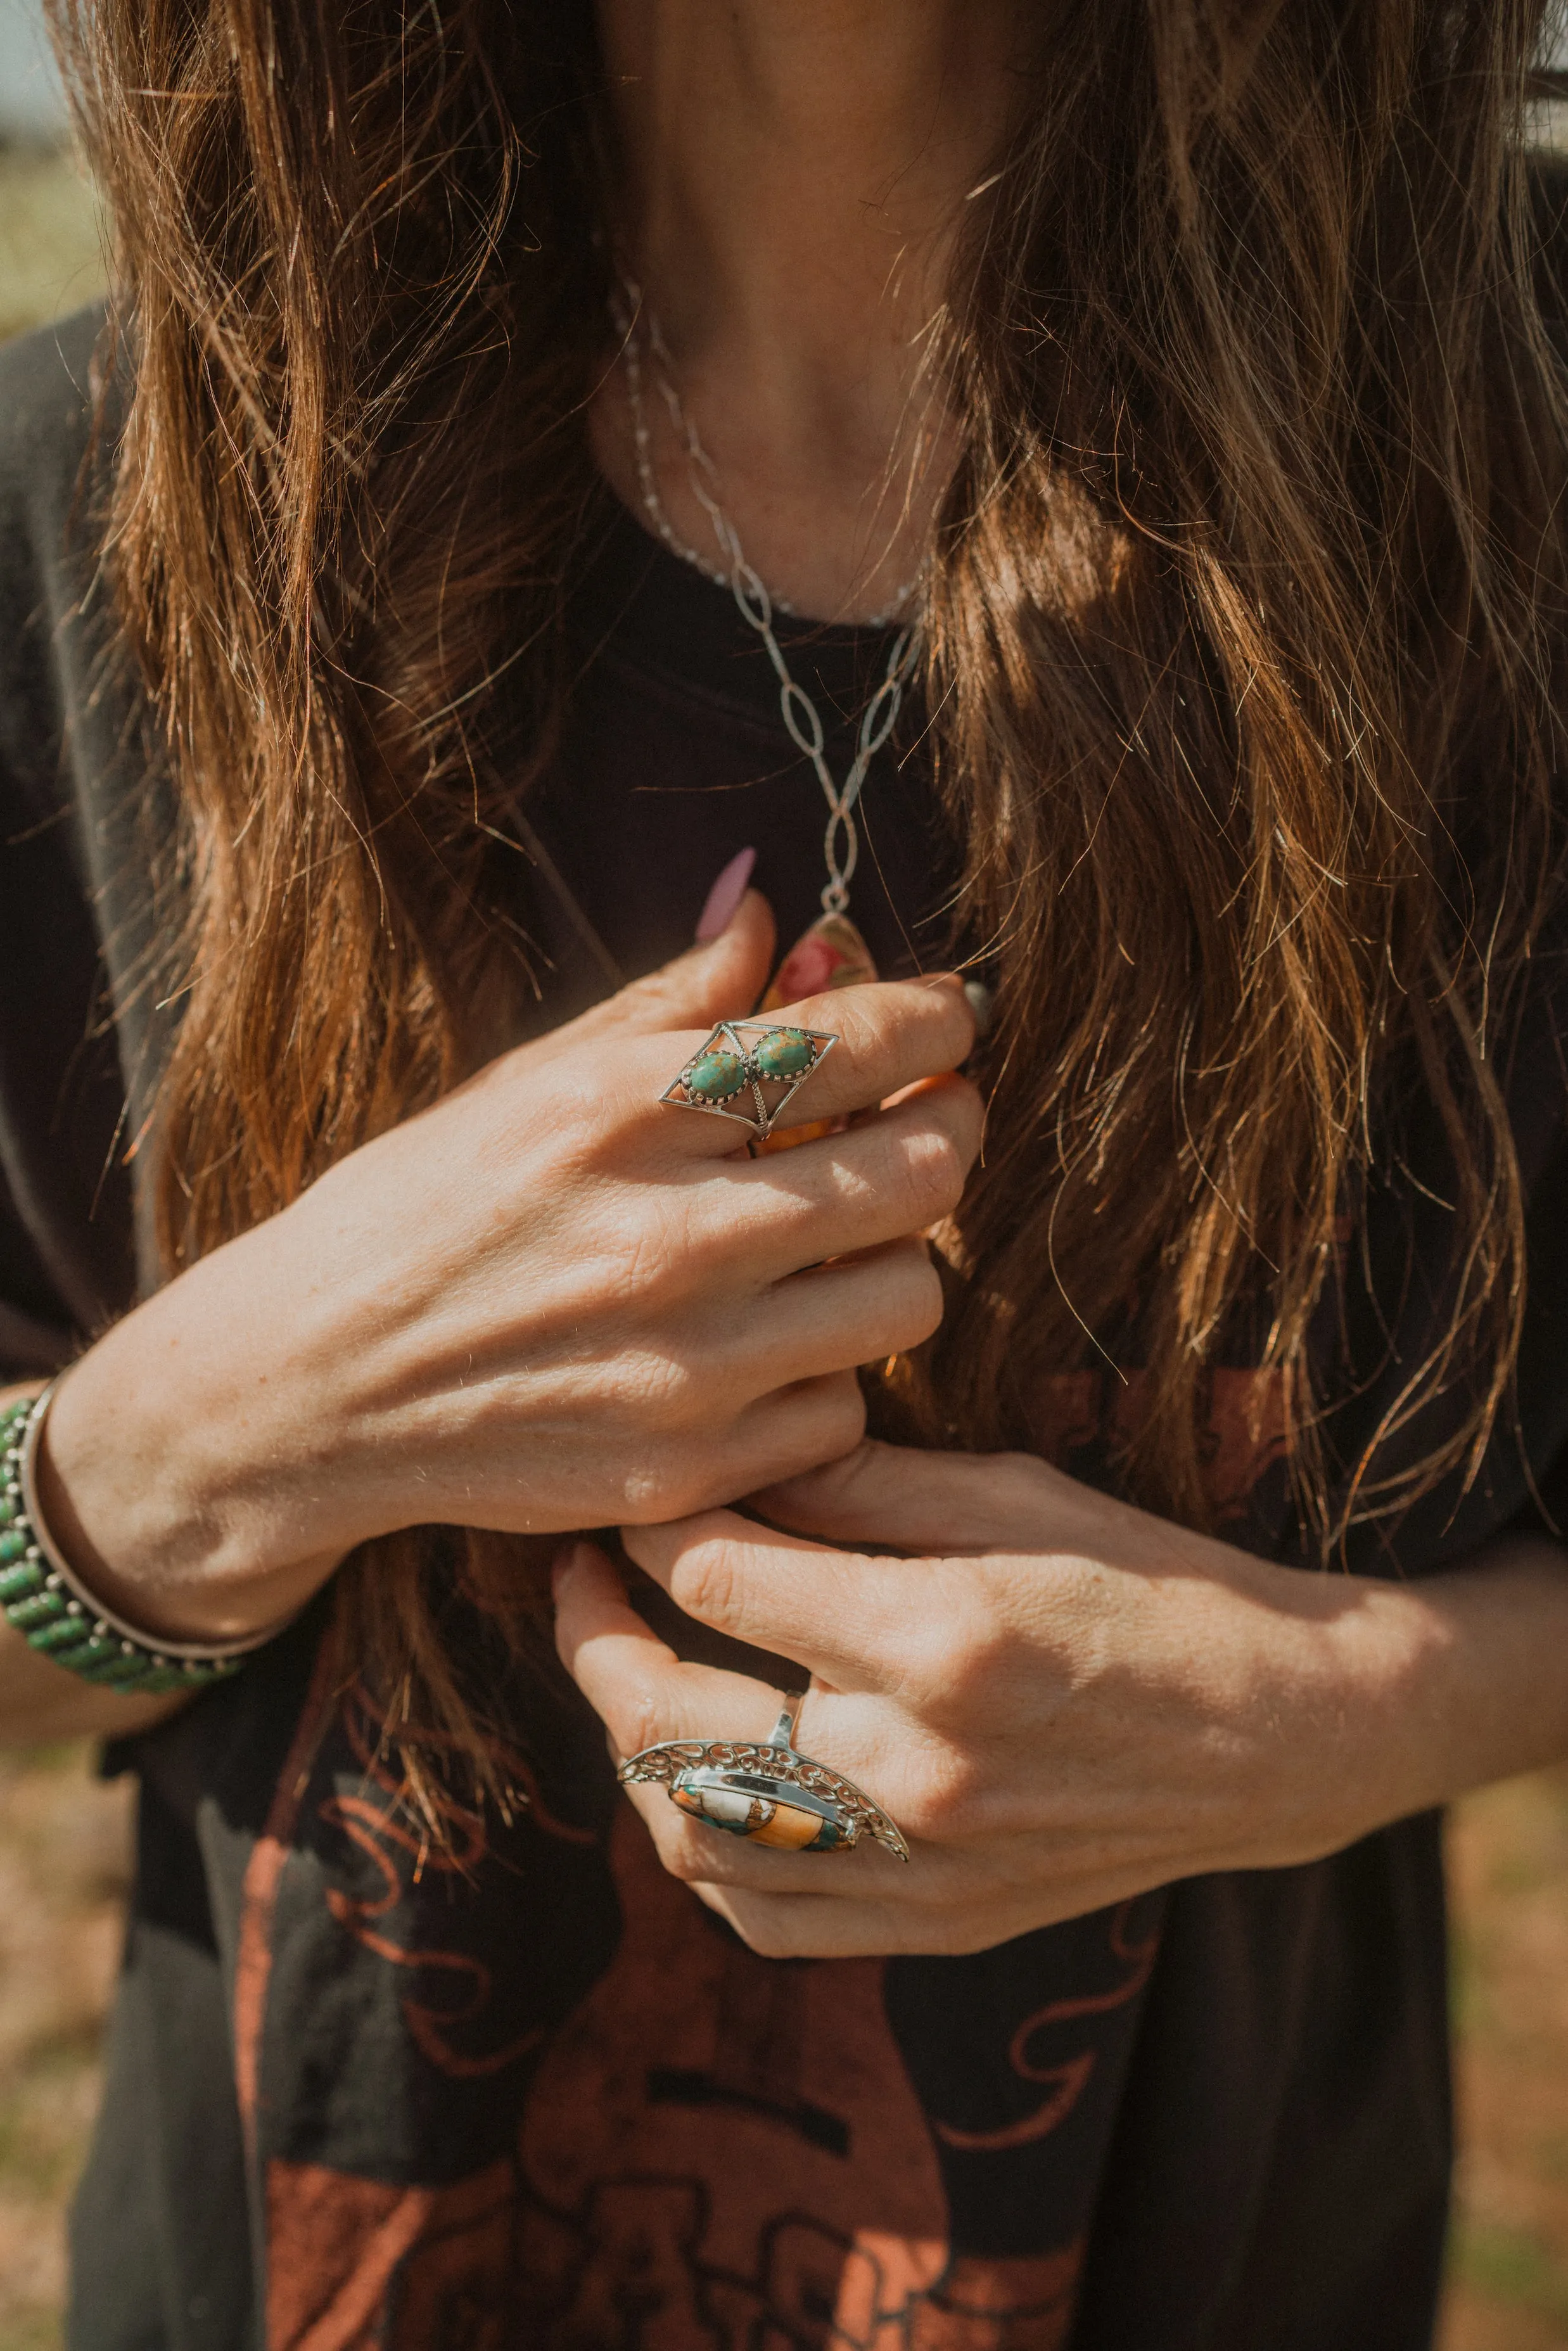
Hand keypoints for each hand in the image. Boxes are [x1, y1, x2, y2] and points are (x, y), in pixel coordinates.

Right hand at [38, 896, 978, 1643]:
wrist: (309, 1387)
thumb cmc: (419, 1214)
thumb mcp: (523, 1081)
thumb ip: (668, 1005)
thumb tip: (772, 911)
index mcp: (618, 1111)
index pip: (852, 1044)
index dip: (934, 1021)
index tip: (946, 1021)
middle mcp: (663, 1235)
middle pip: (923, 1168)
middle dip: (945, 1127)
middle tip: (925, 1120)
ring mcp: (681, 1367)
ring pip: (912, 1296)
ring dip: (897, 1259)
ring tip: (840, 1243)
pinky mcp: (684, 1469)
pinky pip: (845, 1411)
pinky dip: (826, 1374)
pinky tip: (768, 1346)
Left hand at [554, 1439, 1460, 1956]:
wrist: (1282, 1731)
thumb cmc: (1154, 1582)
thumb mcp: (1016, 1492)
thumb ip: (859, 1488)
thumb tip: (727, 1466)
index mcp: (942, 1637)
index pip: (716, 1578)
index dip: (650, 1526)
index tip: (634, 1492)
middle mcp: (920, 1768)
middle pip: (670, 1722)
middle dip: (592, 1637)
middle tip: (574, 1577)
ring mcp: (926, 1866)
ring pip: (693, 1836)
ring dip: (629, 1750)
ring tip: (622, 1673)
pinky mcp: (939, 1923)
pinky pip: (765, 1916)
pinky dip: (702, 1851)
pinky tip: (696, 1784)